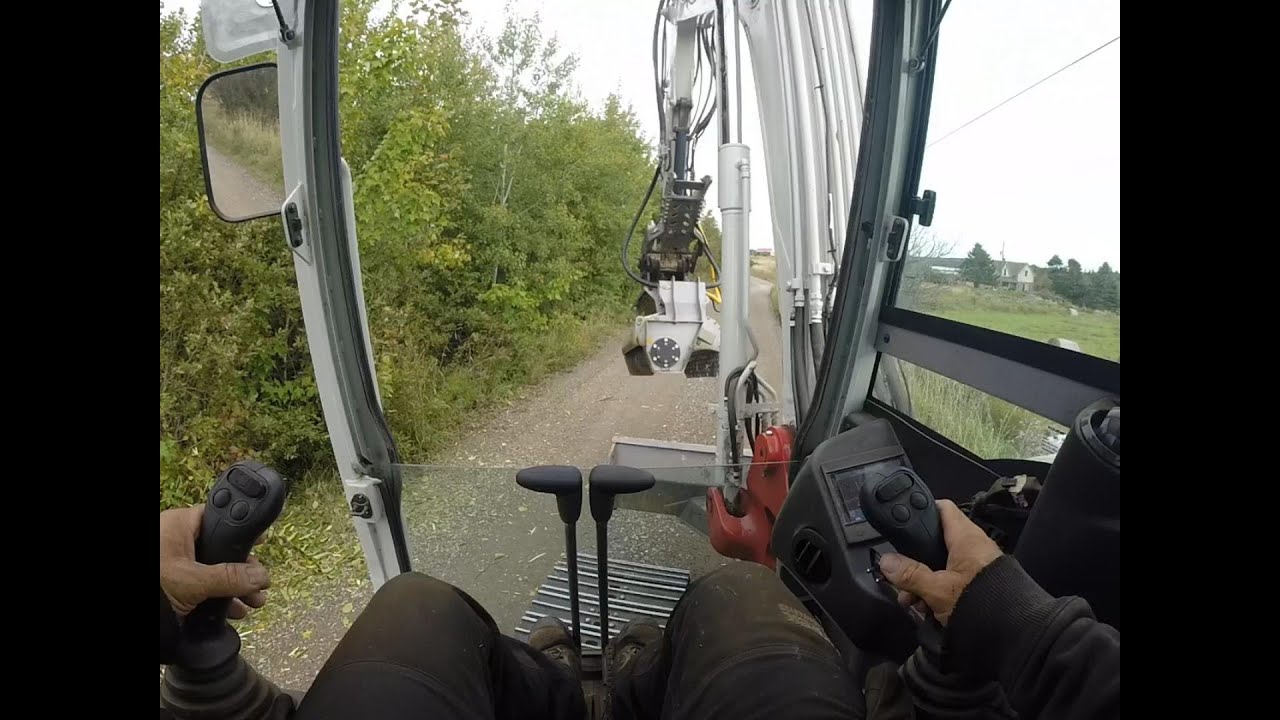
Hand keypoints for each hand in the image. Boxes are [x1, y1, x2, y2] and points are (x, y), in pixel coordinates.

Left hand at [160, 505, 270, 619]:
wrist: (129, 618)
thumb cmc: (151, 584)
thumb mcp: (194, 580)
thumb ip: (230, 577)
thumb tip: (260, 576)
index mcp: (180, 525)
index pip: (219, 518)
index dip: (241, 530)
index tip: (261, 542)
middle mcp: (179, 540)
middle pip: (221, 549)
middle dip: (244, 570)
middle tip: (260, 583)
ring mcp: (176, 563)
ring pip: (214, 570)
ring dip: (236, 587)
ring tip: (253, 602)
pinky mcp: (174, 584)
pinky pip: (204, 585)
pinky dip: (220, 597)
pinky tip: (234, 610)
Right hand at [877, 499, 1001, 625]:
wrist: (1016, 633)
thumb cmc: (982, 602)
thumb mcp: (937, 589)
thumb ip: (910, 575)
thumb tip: (886, 561)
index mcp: (965, 537)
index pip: (941, 508)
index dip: (921, 510)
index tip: (902, 521)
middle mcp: (975, 546)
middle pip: (937, 541)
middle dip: (915, 559)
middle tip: (900, 574)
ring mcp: (979, 565)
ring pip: (943, 564)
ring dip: (924, 580)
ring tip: (912, 600)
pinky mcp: (983, 584)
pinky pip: (955, 580)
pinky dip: (939, 590)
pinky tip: (927, 608)